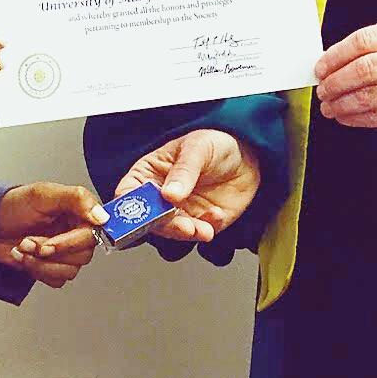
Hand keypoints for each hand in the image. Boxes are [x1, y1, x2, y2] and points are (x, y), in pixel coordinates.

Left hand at [0, 182, 107, 287]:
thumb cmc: (15, 205)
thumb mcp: (43, 194)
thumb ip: (76, 199)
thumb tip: (101, 215)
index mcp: (79, 213)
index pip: (93, 233)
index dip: (72, 241)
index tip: (52, 243)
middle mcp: (76, 233)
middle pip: (82, 255)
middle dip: (51, 251)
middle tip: (29, 241)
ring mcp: (65, 253)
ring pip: (70, 270)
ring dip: (41, 262)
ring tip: (23, 247)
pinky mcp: (53, 268)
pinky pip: (56, 280)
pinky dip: (37, 271)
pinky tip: (24, 257)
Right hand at [116, 128, 260, 242]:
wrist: (248, 157)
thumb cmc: (215, 144)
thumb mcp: (197, 148)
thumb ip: (184, 170)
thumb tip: (169, 193)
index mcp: (149, 174)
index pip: (128, 194)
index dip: (128, 207)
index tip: (142, 215)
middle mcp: (160, 196)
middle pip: (148, 219)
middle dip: (165, 225)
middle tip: (182, 225)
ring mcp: (179, 211)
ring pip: (172, 232)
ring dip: (186, 233)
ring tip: (202, 228)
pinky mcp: (199, 222)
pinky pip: (197, 233)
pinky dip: (206, 229)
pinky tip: (216, 215)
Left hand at [313, 20, 376, 156]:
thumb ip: (374, 51)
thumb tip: (328, 64)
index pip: (365, 39)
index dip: (336, 55)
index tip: (320, 67)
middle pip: (365, 68)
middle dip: (336, 81)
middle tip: (322, 89)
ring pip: (367, 95)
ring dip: (341, 103)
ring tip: (328, 106)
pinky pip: (375, 116)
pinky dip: (353, 118)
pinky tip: (344, 117)